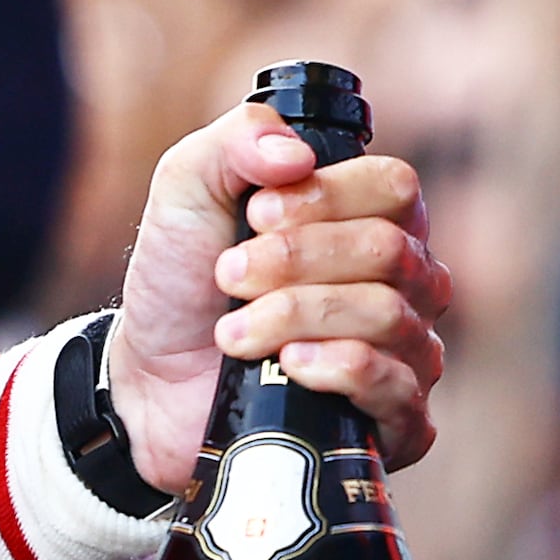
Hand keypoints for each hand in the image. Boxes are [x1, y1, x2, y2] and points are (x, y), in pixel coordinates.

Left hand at [102, 100, 451, 498]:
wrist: (151, 378)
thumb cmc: (185, 278)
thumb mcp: (189, 187)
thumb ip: (238, 140)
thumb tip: (295, 152)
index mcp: (372, 216)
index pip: (395, 187)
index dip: (325, 197)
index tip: (255, 215)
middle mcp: (406, 280)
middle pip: (390, 251)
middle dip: (294, 262)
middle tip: (229, 275)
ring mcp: (408, 350)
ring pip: (386, 315)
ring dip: (295, 316)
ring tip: (235, 330)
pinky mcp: (397, 419)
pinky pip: (395, 386)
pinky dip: (335, 368)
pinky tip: (288, 364)